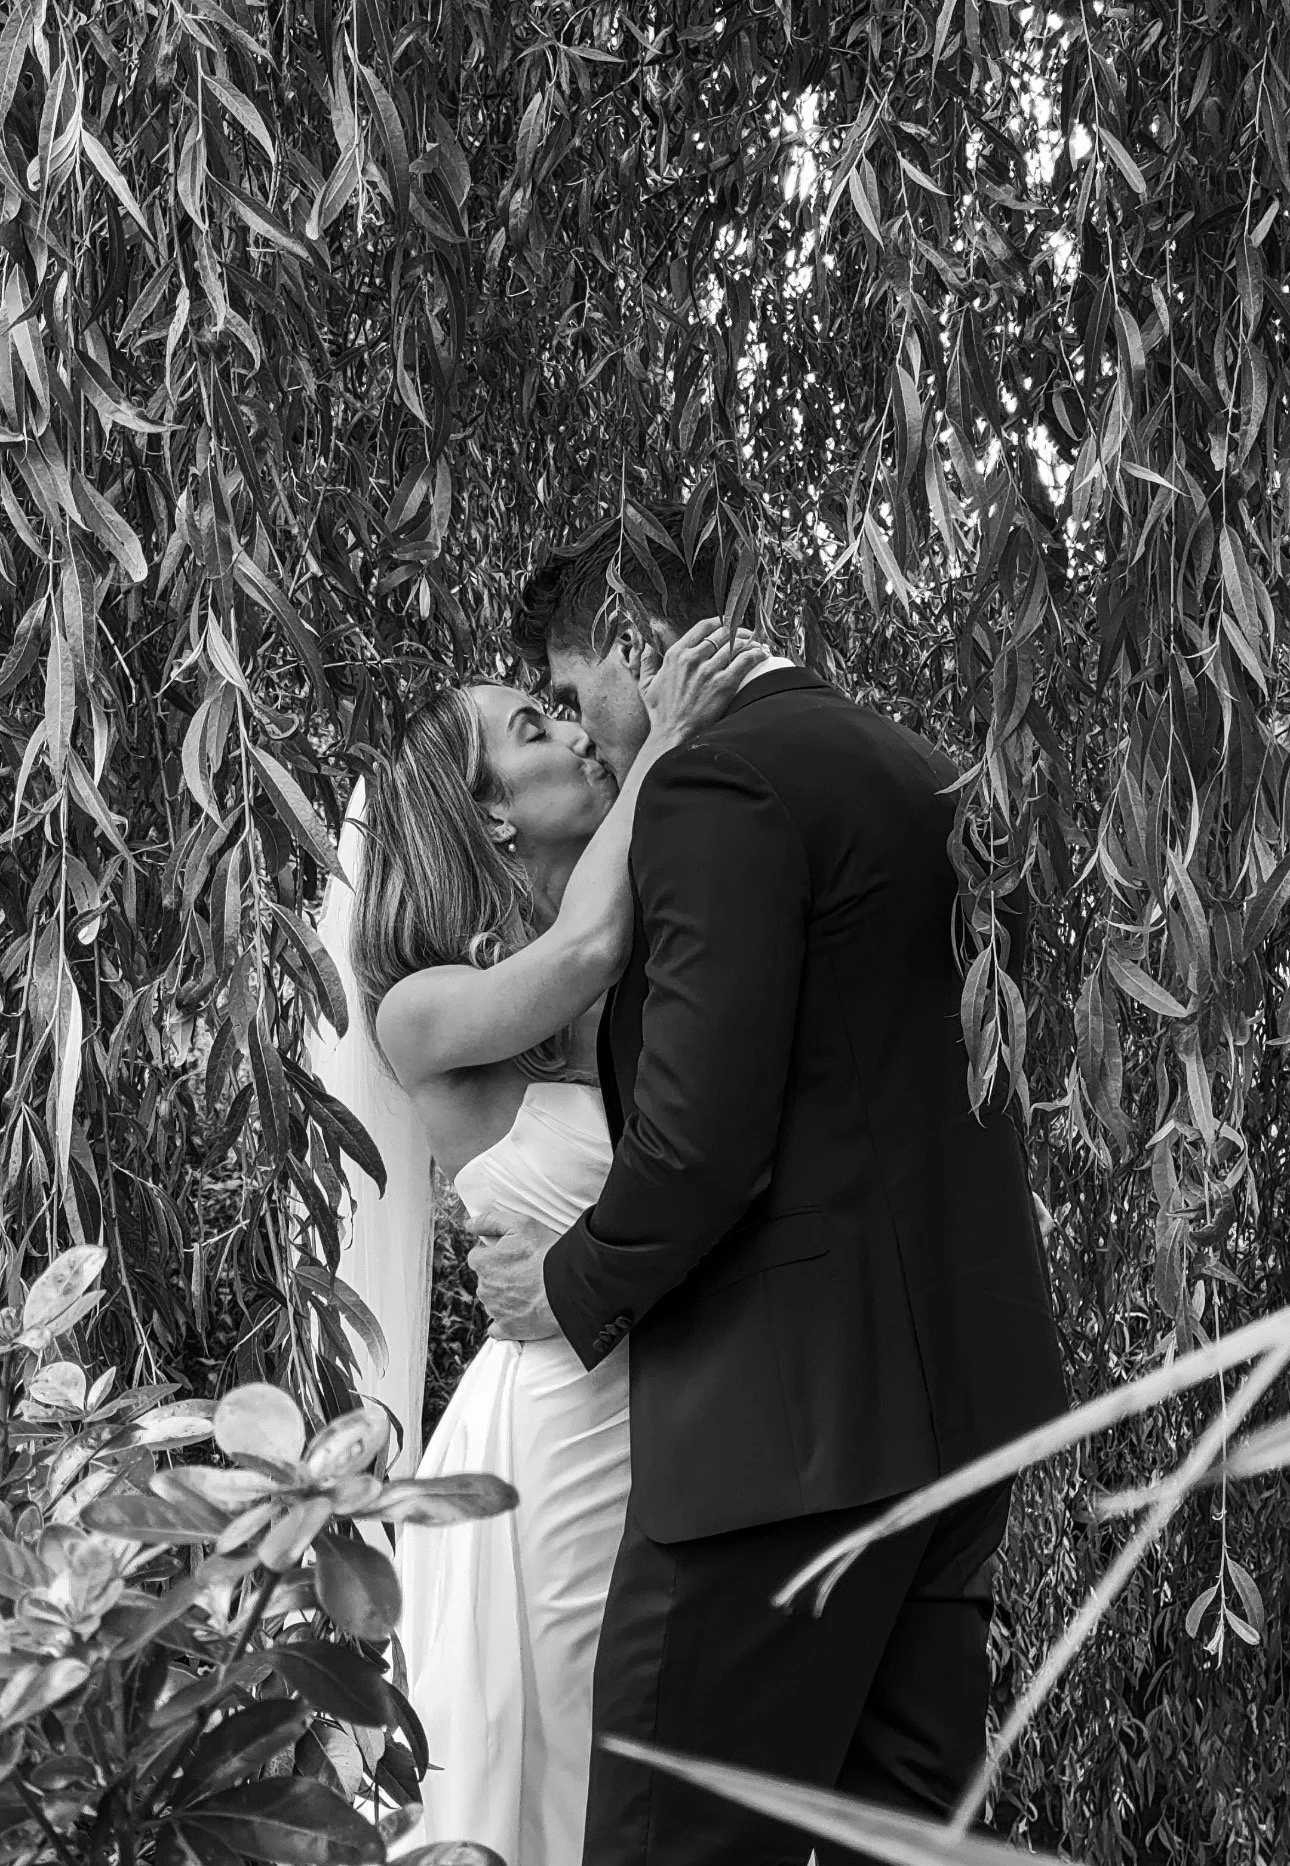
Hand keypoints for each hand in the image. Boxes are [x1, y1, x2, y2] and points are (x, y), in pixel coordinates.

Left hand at [468, 1208, 561, 1340]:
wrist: (568, 1285)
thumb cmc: (545, 1253)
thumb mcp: (519, 1224)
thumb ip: (490, 1221)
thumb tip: (469, 1224)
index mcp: (483, 1263)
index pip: (478, 1257)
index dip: (495, 1253)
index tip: (513, 1254)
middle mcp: (484, 1288)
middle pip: (486, 1280)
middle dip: (501, 1275)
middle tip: (525, 1270)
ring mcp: (496, 1310)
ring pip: (493, 1301)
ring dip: (505, 1296)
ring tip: (530, 1289)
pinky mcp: (509, 1329)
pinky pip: (498, 1328)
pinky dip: (505, 1322)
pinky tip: (518, 1314)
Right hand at [636, 614, 767, 747]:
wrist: (672, 736)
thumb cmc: (661, 713)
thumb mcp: (646, 685)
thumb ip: (647, 662)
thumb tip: (645, 646)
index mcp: (676, 654)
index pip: (703, 627)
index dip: (720, 622)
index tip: (728, 624)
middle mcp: (692, 658)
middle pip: (723, 633)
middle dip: (738, 631)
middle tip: (748, 634)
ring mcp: (708, 671)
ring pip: (735, 645)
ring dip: (750, 642)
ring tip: (758, 644)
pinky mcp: (723, 685)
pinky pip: (744, 661)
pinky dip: (756, 655)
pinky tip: (762, 654)